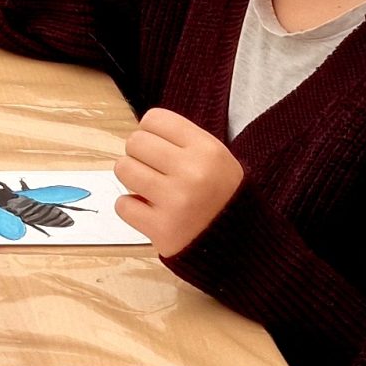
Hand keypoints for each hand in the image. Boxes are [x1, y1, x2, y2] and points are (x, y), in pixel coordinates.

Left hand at [114, 108, 243, 254]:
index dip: (150, 132)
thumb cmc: (222, 196)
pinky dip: (132, 208)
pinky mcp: (162, 229)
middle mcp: (193, 173)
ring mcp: (177, 201)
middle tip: (153, 170)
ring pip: (123, 169)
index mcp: (208, 150)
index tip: (158, 146)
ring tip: (149, 188)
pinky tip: (150, 211)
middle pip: (135, 142)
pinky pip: (122, 205)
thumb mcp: (217, 158)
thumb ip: (182, 141)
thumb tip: (139, 131)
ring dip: (132, 178)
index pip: (155, 119)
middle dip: (139, 155)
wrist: (243, 246)